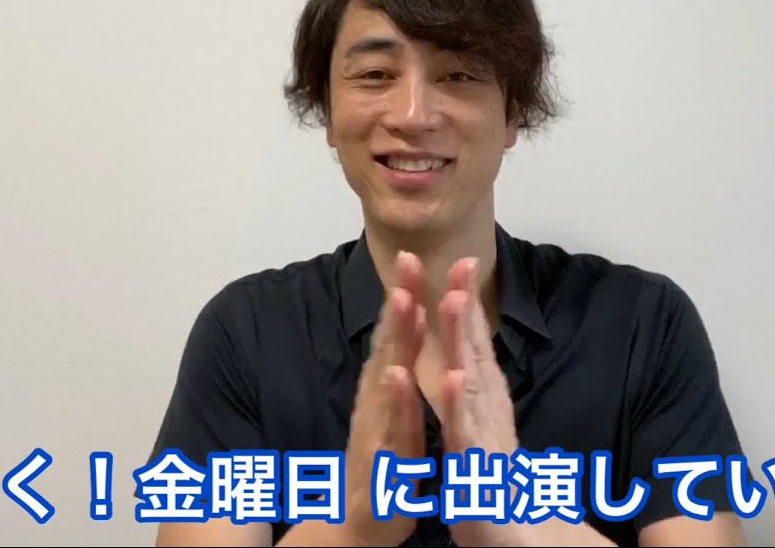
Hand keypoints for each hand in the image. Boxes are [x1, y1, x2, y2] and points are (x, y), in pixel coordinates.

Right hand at [340, 251, 426, 546]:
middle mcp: (374, 402)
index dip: (406, 295)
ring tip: (402, 302)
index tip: (416, 255)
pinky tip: (397, 379)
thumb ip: (396, 371)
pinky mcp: (380, 460)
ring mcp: (374, 429)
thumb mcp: (394, 412)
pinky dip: (394, 403)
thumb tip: (404, 329)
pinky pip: (390, 428)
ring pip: (385, 377)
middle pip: (387, 343)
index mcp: (384, 390)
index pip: (396, 334)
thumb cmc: (381, 465)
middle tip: (408, 260)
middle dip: (398, 300)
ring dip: (393, 339)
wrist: (357, 526)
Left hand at [438, 258, 521, 546]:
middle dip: (466, 308)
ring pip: (472, 383)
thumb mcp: (481, 436)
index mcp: (486, 408)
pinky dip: (459, 405)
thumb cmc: (494, 491)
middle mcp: (490, 418)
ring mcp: (486, 442)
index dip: (467, 307)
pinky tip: (451, 376)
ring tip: (452, 299)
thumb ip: (479, 398)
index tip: (460, 264)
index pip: (474, 350)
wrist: (509, 541)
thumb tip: (473, 364)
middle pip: (476, 354)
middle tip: (460, 262)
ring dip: (463, 339)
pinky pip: (466, 435)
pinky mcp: (479, 472)